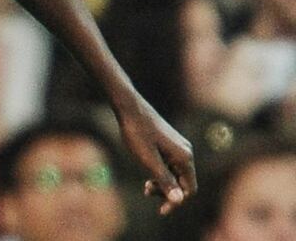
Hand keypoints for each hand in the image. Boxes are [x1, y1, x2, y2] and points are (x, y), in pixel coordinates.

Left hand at [116, 98, 196, 215]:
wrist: (129, 108)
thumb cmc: (137, 133)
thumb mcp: (148, 161)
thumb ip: (164, 180)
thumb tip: (179, 200)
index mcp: (184, 157)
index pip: (189, 189)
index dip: (176, 201)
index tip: (160, 210)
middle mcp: (186, 152)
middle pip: (183, 182)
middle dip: (167, 191)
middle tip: (146, 191)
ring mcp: (178, 146)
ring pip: (176, 173)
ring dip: (163, 182)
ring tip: (145, 185)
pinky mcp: (169, 143)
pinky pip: (170, 164)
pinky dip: (160, 172)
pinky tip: (148, 173)